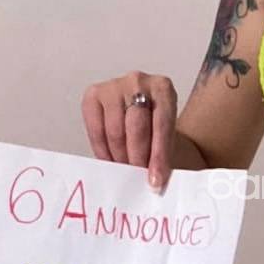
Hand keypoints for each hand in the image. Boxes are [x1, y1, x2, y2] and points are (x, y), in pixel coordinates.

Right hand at [81, 71, 177, 191]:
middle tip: (137, 177)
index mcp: (163, 88)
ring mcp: (113, 86)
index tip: (155, 180)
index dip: (158, 156)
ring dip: (120, 157)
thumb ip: (163, 153)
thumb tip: (153, 182)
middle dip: (137, 158)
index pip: (162, 125)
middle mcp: (138, 81)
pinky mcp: (94, 95)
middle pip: (136, 127)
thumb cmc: (157, 124)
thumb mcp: (169, 133)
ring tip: (126, 171)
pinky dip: (103, 151)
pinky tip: (110, 162)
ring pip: (114, 130)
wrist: (143, 108)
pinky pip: (95, 129)